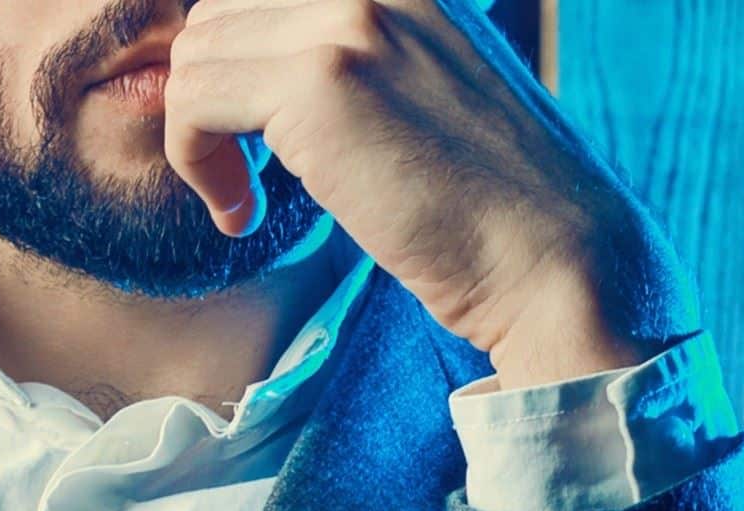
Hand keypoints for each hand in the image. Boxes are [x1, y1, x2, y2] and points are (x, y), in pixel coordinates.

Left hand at [163, 0, 698, 387]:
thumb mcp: (418, 86)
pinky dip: (197, 164)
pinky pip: (194, 103)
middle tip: (239, 171)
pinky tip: (244, 215)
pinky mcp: (322, 81)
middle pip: (216, 17)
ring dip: (200, 137)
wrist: (549, 252)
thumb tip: (246, 64)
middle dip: (208, 99)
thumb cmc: (484, 194)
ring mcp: (350, 18)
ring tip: (245, 196)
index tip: (251, 134)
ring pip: (194, 59)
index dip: (234, 65)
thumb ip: (347, 56)